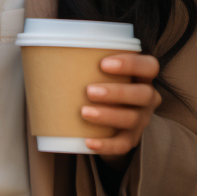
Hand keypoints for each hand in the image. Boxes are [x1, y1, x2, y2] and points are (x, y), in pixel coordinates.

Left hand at [81, 53, 161, 168]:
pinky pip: (122, 145)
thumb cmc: (100, 83)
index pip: (149, 66)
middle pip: (143, 94)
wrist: (108, 120)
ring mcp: (141, 120)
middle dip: (117, 92)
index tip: (103, 63)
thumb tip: (47, 51)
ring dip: (108, 115)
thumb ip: (86, 61)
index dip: (131, 63)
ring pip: (132, 119)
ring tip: (84, 112)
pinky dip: (105, 144)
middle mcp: (147, 98)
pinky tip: (88, 141)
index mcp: (142, 76)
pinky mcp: (131, 139)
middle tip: (89, 90)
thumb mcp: (99, 71)